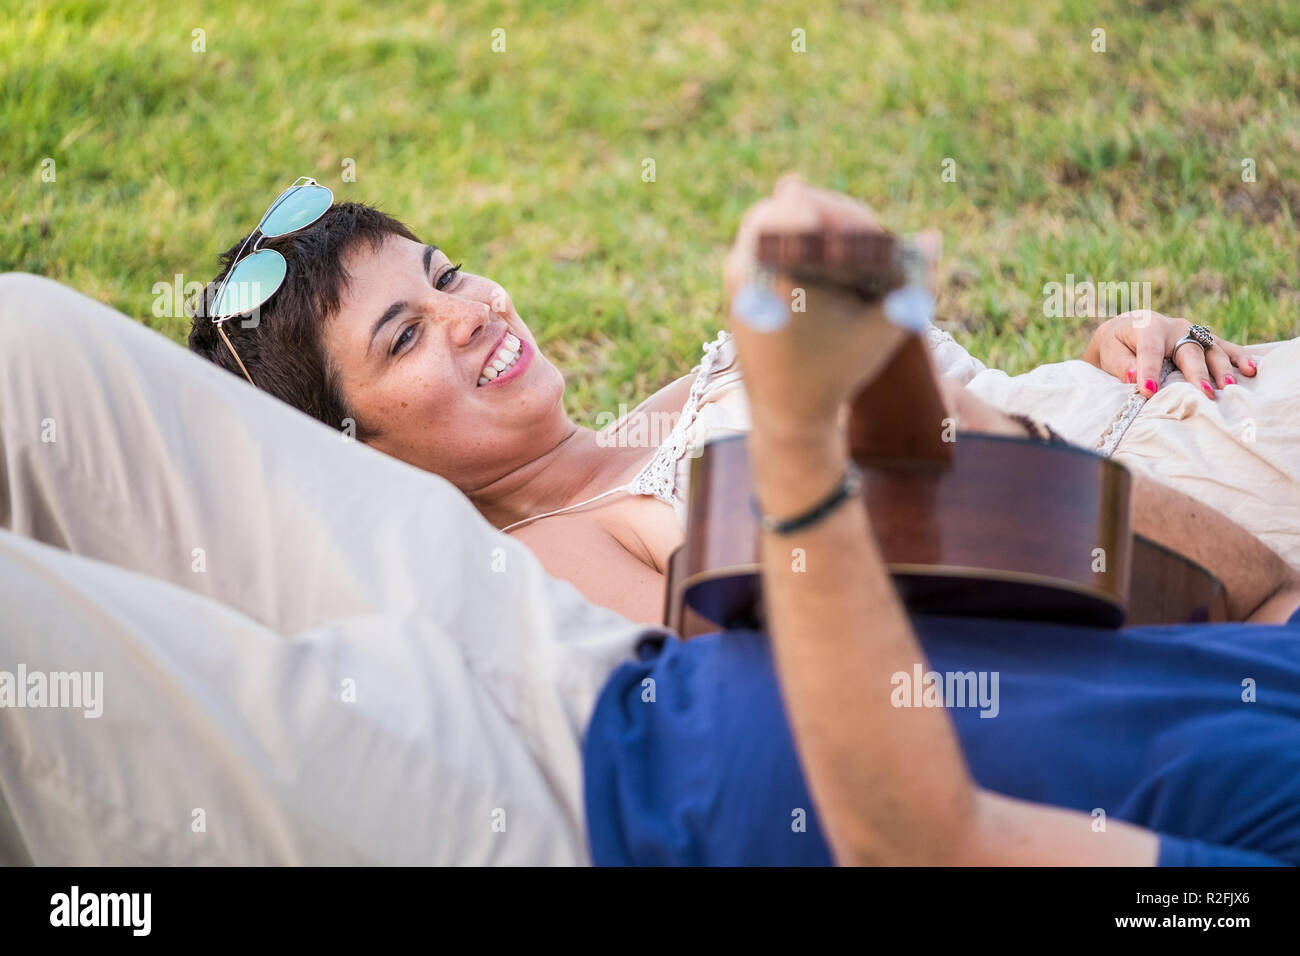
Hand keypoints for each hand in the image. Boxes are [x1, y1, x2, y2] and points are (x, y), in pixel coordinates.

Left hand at [722, 175, 911, 439]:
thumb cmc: (835, 375)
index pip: (799, 203)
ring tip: (848, 249)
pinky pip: (762, 238)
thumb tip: (932, 236)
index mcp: (775, 275)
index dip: (840, 212)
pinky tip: (828, 260)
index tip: (867, 237)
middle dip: (829, 213)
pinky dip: (795, 239)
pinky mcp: (734, 284)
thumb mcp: (883, 331)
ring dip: (811, 223)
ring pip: (772, 216)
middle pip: (785, 202)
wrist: (786, 416)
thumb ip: (913, 284)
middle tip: (863, 238)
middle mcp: (745, 269)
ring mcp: (733, 275)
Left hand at [1082, 311, 1257, 398]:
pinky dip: (1238, 358)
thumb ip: (1120, 363)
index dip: (1149, 371)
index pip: (1149, 350)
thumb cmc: (1116, 344)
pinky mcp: (1204, 340)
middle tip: (1203, 394)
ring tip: (1229, 387)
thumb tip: (1132, 376)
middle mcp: (1175, 327)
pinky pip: (1224, 348)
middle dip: (1196, 372)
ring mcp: (1193, 333)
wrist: (1127, 330)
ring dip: (1222, 368)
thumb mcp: (1109, 351)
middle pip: (1188, 350)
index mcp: (1147, 327)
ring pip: (1211, 349)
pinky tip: (1251, 370)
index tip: (1148, 391)